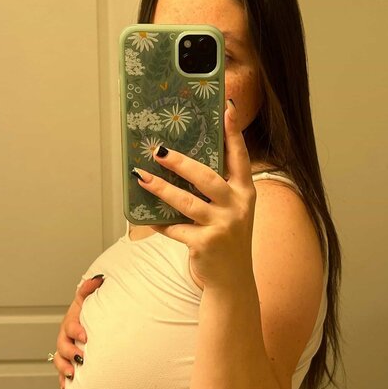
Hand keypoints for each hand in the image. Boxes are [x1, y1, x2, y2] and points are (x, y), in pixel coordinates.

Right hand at [53, 274, 104, 388]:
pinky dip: (64, 380)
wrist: (87, 325)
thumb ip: (89, 290)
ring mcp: (66, 350)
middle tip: (80, 358)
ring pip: (59, 360)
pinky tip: (67, 388)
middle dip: (69, 352)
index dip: (76, 331)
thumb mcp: (87, 300)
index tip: (85, 336)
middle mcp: (65, 337)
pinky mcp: (68, 362)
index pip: (70, 326)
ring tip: (72, 374)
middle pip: (62, 345)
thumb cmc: (88, 312)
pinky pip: (63, 373)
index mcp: (71, 322)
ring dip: (64, 368)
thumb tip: (98, 278)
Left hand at [132, 100, 255, 289]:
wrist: (233, 279)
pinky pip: (176, 228)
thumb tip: (183, 160)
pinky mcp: (206, 243)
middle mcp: (238, 206)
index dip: (234, 133)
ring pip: (186, 202)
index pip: (240, 157)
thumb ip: (219, 187)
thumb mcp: (233, 209)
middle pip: (207, 177)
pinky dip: (160, 223)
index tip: (227, 109)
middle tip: (160, 151)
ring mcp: (223, 225)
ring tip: (142, 177)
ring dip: (161, 189)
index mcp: (246, 192)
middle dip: (182, 162)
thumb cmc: (228, 237)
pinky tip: (147, 217)